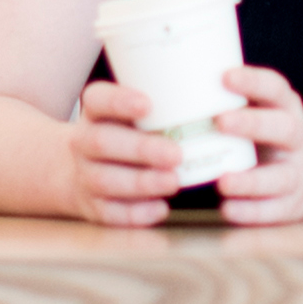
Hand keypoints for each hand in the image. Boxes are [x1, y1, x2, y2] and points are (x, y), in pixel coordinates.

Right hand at [65, 79, 185, 228]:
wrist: (87, 168)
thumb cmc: (129, 132)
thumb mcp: (136, 112)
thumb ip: (166, 103)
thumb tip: (219, 91)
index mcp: (96, 111)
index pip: (97, 99)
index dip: (119, 102)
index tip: (147, 105)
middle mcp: (83, 141)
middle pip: (101, 142)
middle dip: (141, 149)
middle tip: (176, 154)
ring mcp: (84, 175)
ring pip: (104, 180)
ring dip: (141, 182)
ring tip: (173, 182)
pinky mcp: (92, 205)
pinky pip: (109, 212)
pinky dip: (135, 212)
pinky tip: (160, 208)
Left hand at [196, 65, 302, 224]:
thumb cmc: (266, 137)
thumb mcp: (260, 112)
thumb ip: (227, 101)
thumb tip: (168, 80)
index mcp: (285, 108)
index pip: (275, 89)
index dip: (253, 82)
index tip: (225, 76)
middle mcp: (296, 139)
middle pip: (283, 128)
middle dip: (253, 124)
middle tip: (221, 121)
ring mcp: (297, 174)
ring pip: (280, 177)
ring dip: (251, 180)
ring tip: (223, 181)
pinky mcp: (290, 205)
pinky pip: (273, 211)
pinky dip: (250, 211)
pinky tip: (228, 209)